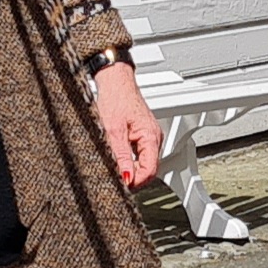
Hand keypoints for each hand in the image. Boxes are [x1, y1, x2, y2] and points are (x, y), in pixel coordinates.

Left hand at [92, 60, 161, 187]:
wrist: (115, 82)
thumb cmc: (115, 100)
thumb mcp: (113, 131)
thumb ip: (120, 156)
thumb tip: (125, 177)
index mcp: (151, 137)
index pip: (149, 170)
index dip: (135, 181)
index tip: (121, 184)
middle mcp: (154, 138)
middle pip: (148, 170)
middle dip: (133, 177)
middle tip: (114, 178)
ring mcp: (149, 138)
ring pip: (144, 164)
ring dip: (131, 170)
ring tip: (114, 168)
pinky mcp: (142, 136)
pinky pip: (140, 155)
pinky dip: (130, 161)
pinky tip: (119, 160)